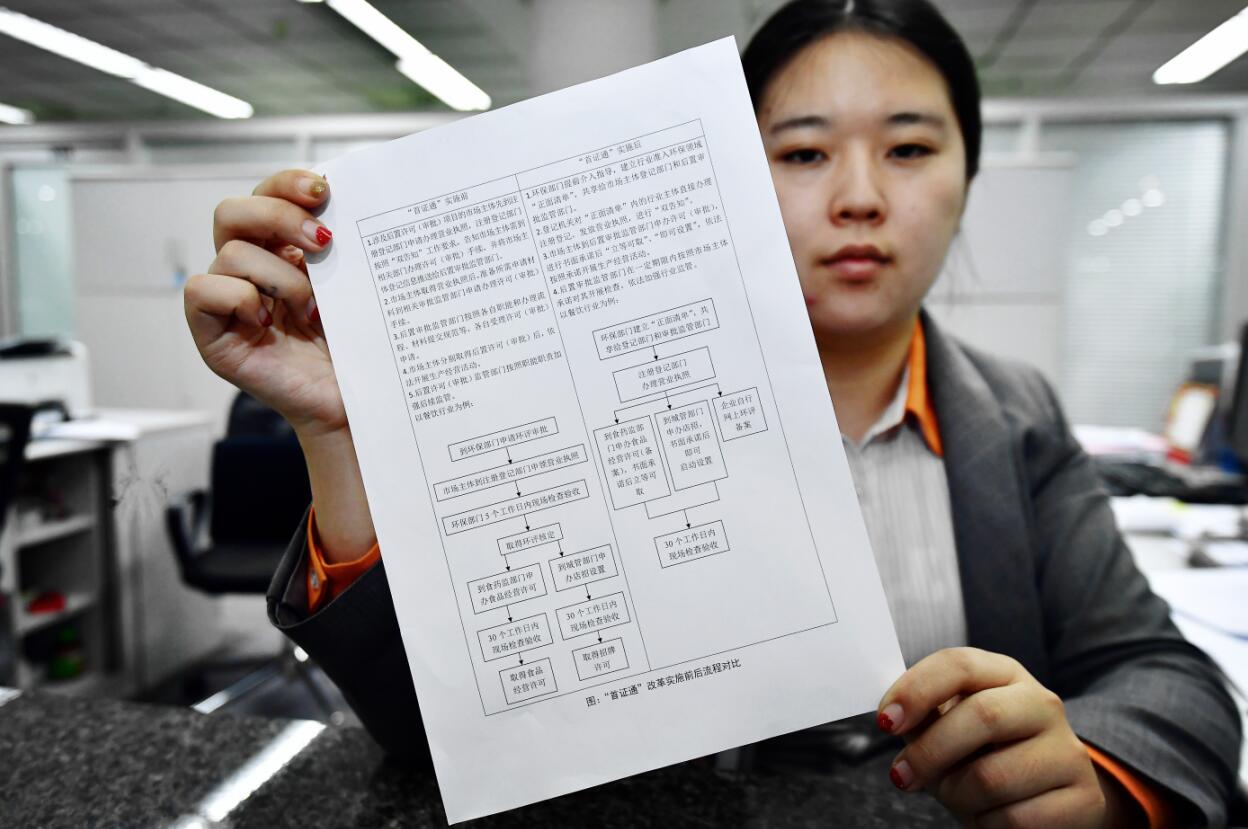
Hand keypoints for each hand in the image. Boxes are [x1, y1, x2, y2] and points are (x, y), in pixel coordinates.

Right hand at [185, 169, 340, 437]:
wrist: (355, 408)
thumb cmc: (358, 352)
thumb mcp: (355, 289)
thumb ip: (342, 248)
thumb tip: (339, 203)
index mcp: (284, 252)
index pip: (268, 196)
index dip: (287, 184)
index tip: (324, 191)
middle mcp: (252, 271)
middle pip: (233, 212)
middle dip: (279, 216)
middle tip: (323, 241)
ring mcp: (230, 302)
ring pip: (231, 252)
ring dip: (279, 276)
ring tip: (310, 310)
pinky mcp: (213, 334)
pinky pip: (202, 290)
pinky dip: (239, 298)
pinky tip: (268, 323)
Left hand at [876, 647, 1120, 827]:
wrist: (1047, 798)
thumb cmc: (984, 755)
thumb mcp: (952, 727)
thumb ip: (924, 717)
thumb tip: (891, 716)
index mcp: (1004, 674)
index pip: (958, 664)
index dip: (916, 690)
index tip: (885, 722)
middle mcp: (1042, 704)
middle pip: (982, 715)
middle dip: (930, 751)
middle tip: (901, 776)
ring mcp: (1068, 750)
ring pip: (993, 776)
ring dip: (958, 796)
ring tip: (958, 797)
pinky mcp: (1083, 799)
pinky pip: (1016, 819)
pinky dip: (987, 825)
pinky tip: (990, 817)